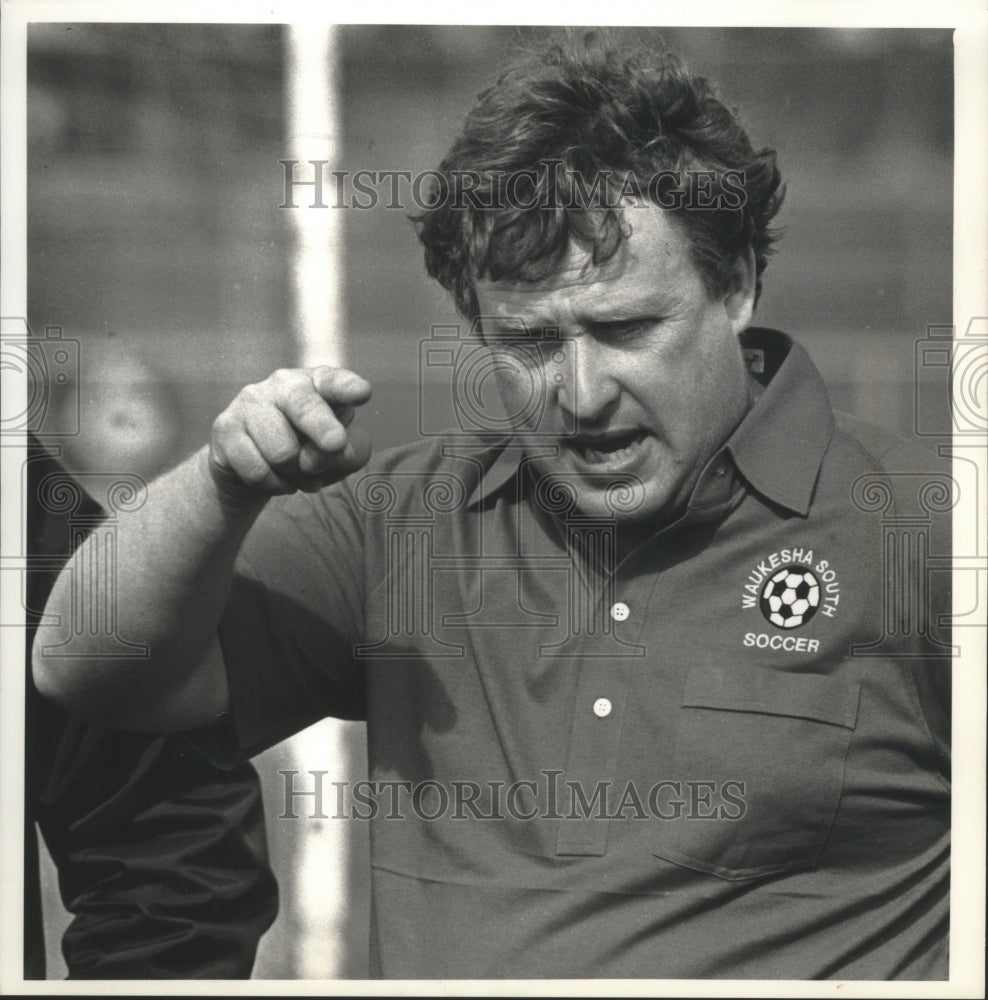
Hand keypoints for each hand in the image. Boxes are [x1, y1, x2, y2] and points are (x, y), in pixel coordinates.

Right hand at [208, 366, 372, 501]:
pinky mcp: (226, 427)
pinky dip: (275, 484)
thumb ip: (348, 453)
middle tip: (335, 445)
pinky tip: (278, 478)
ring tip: (299, 473)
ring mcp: (251, 402)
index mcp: (319, 383)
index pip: (334, 382)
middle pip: (306, 408)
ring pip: (282, 452)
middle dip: (322, 428)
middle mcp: (284, 384)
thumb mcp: (343, 453)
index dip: (348, 387)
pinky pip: (258, 470)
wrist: (257, 464)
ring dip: (298, 475)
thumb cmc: (312, 451)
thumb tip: (318, 458)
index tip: (362, 393)